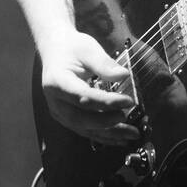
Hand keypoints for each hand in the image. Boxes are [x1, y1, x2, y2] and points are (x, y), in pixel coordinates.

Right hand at [40, 31, 139, 146]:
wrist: (55, 51)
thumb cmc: (71, 48)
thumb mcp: (87, 49)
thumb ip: (104, 63)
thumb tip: (123, 75)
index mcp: (57, 82)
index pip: (83, 97)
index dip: (106, 102)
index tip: (128, 101)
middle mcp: (55, 102)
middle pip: (81, 119)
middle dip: (107, 123)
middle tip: (130, 120)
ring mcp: (59, 113)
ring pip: (84, 129)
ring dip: (109, 134)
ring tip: (131, 134)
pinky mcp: (66, 118)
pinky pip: (85, 130)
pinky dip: (103, 136)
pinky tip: (120, 138)